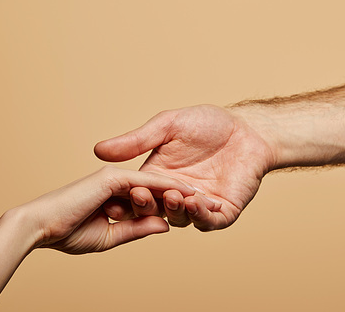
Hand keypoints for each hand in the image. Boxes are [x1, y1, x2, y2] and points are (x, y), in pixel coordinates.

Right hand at [21, 166, 195, 253]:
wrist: (35, 224)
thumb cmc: (65, 233)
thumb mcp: (110, 237)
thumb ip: (138, 229)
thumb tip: (165, 226)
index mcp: (116, 194)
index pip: (150, 200)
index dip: (171, 209)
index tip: (190, 217)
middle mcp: (120, 183)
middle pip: (159, 190)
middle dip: (184, 198)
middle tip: (208, 204)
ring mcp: (118, 179)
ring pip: (159, 185)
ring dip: (182, 193)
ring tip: (206, 200)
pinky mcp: (114, 178)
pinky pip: (150, 183)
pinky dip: (170, 189)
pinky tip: (191, 196)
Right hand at [94, 105, 275, 230]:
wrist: (246, 129)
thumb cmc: (207, 124)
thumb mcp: (167, 126)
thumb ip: (136, 140)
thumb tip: (98, 150)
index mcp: (157, 177)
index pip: (136, 195)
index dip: (124, 199)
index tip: (111, 199)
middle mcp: (175, 195)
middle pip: (154, 210)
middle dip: (145, 206)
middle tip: (139, 196)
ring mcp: (199, 206)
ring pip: (180, 219)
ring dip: (174, 210)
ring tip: (171, 196)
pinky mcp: (223, 211)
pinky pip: (209, 221)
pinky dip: (201, 216)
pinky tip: (195, 203)